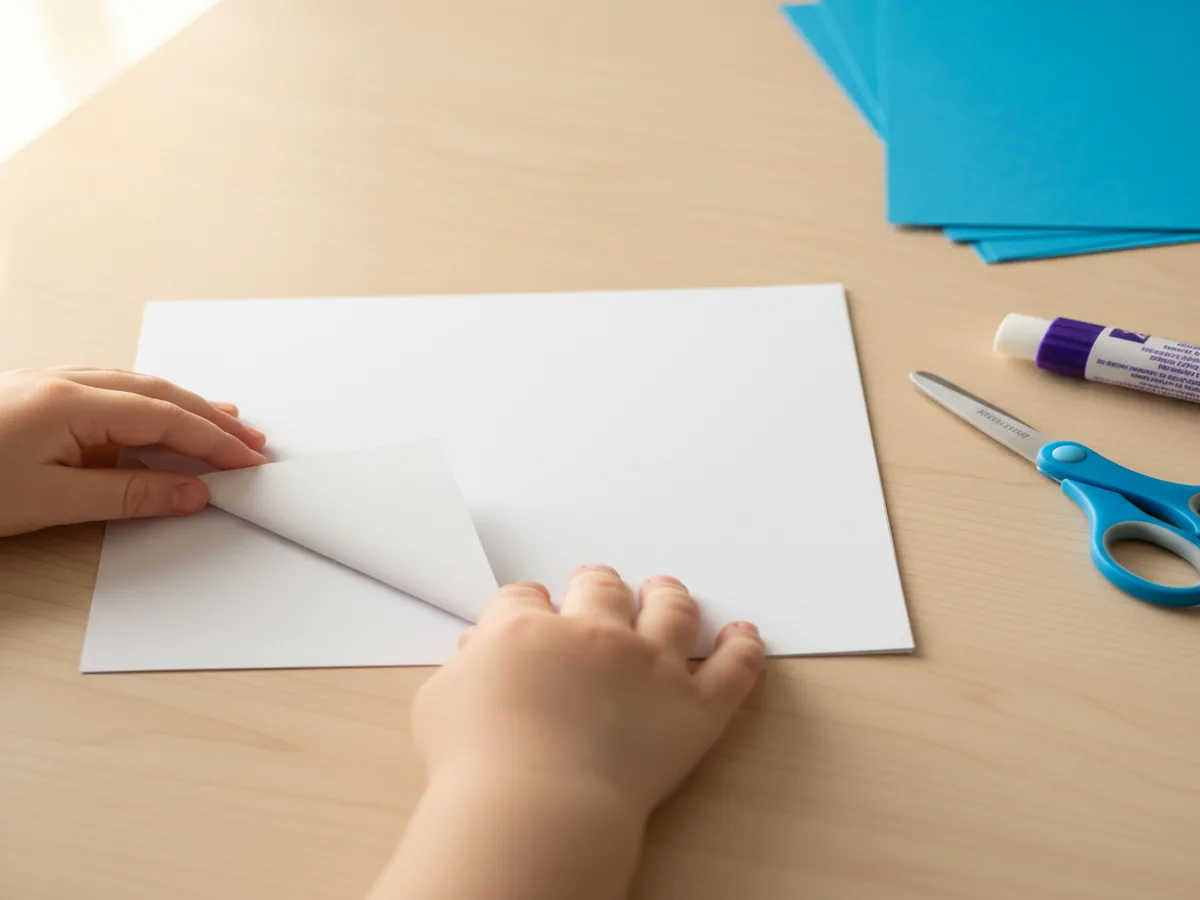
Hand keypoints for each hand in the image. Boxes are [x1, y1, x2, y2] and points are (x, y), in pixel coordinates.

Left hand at [0, 367, 265, 535]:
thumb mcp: (49, 503)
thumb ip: (130, 495)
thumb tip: (192, 492)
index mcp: (71, 404)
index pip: (165, 419)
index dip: (214, 441)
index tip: (249, 461)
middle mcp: (63, 383)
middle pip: (158, 393)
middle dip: (211, 418)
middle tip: (252, 443)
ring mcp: (46, 384)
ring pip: (134, 385)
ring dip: (183, 405)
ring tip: (222, 421)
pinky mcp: (32, 395)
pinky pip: (107, 389)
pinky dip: (147, 403)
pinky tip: (155, 414)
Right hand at [371, 566, 764, 899]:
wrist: (534, 806)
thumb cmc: (477, 765)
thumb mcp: (440, 704)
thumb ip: (463, 669)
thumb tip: (478, 653)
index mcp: (528, 630)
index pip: (527, 597)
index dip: (530, 602)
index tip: (533, 608)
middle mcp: (593, 635)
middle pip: (601, 587)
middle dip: (597, 583)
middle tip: (598, 584)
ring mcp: (649, 666)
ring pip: (670, 610)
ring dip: (668, 595)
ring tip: (667, 590)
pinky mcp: (693, 706)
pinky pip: (733, 668)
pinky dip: (744, 648)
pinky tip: (745, 634)